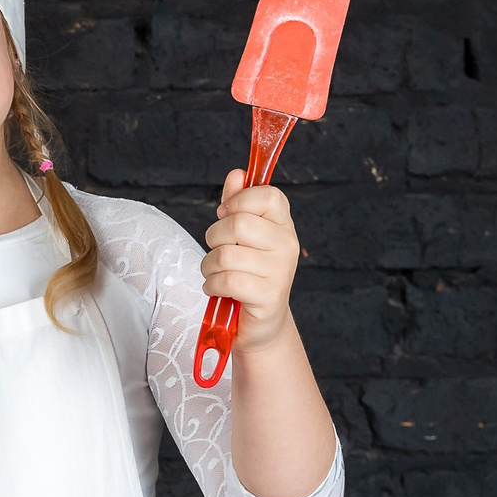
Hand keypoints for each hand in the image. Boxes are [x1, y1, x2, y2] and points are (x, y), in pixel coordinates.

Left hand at [202, 171, 302, 353]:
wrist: (260, 322)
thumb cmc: (247, 272)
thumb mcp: (242, 235)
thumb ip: (238, 202)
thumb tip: (237, 174)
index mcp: (283, 225)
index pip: (268, 195)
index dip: (239, 201)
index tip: (226, 214)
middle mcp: (287, 246)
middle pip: (238, 224)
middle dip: (214, 237)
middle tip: (218, 249)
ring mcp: (280, 272)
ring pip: (226, 255)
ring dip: (209, 265)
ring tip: (216, 272)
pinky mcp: (268, 297)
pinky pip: (226, 280)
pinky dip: (212, 285)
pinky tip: (217, 288)